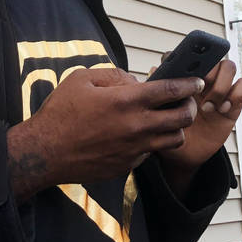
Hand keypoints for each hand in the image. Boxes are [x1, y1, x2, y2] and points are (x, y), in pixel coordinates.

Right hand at [6, 67, 203, 200]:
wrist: (45, 153)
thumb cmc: (60, 113)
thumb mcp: (82, 79)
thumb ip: (112, 75)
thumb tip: (133, 80)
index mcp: (127, 101)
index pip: (171, 90)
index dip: (189, 84)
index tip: (196, 81)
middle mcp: (137, 126)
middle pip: (183, 117)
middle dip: (191, 106)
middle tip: (186, 101)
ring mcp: (135, 149)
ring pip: (175, 140)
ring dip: (176, 128)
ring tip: (167, 119)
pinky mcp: (128, 165)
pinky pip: (151, 153)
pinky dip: (153, 143)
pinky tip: (140, 135)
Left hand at [155, 59, 241, 194]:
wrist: (183, 153)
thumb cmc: (168, 128)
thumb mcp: (157, 111)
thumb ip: (155, 92)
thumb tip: (154, 70)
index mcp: (184, 76)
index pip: (190, 54)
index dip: (188, 57)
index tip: (183, 71)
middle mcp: (202, 79)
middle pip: (213, 57)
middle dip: (207, 72)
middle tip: (198, 90)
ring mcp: (219, 89)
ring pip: (229, 67)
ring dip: (220, 85)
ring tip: (208, 105)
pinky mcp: (233, 102)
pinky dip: (235, 94)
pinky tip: (222, 110)